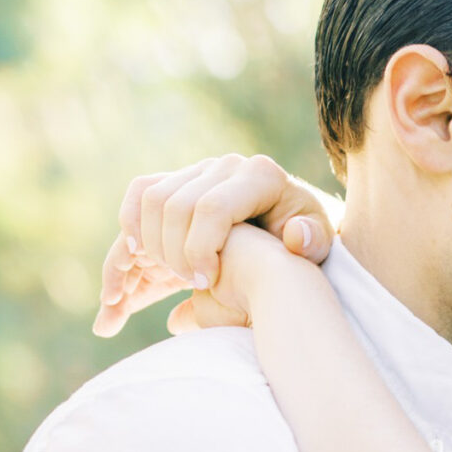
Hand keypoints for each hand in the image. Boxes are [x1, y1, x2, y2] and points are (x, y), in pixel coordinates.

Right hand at [92, 155, 338, 337]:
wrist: (295, 221)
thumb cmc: (307, 240)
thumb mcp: (320, 242)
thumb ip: (313, 241)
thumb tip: (295, 237)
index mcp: (260, 176)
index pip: (211, 207)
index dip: (199, 248)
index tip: (204, 283)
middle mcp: (226, 166)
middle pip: (175, 204)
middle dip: (174, 252)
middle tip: (190, 285)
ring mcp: (199, 171)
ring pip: (152, 200)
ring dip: (149, 244)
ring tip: (167, 278)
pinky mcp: (180, 182)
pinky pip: (140, 193)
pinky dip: (130, 225)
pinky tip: (136, 256)